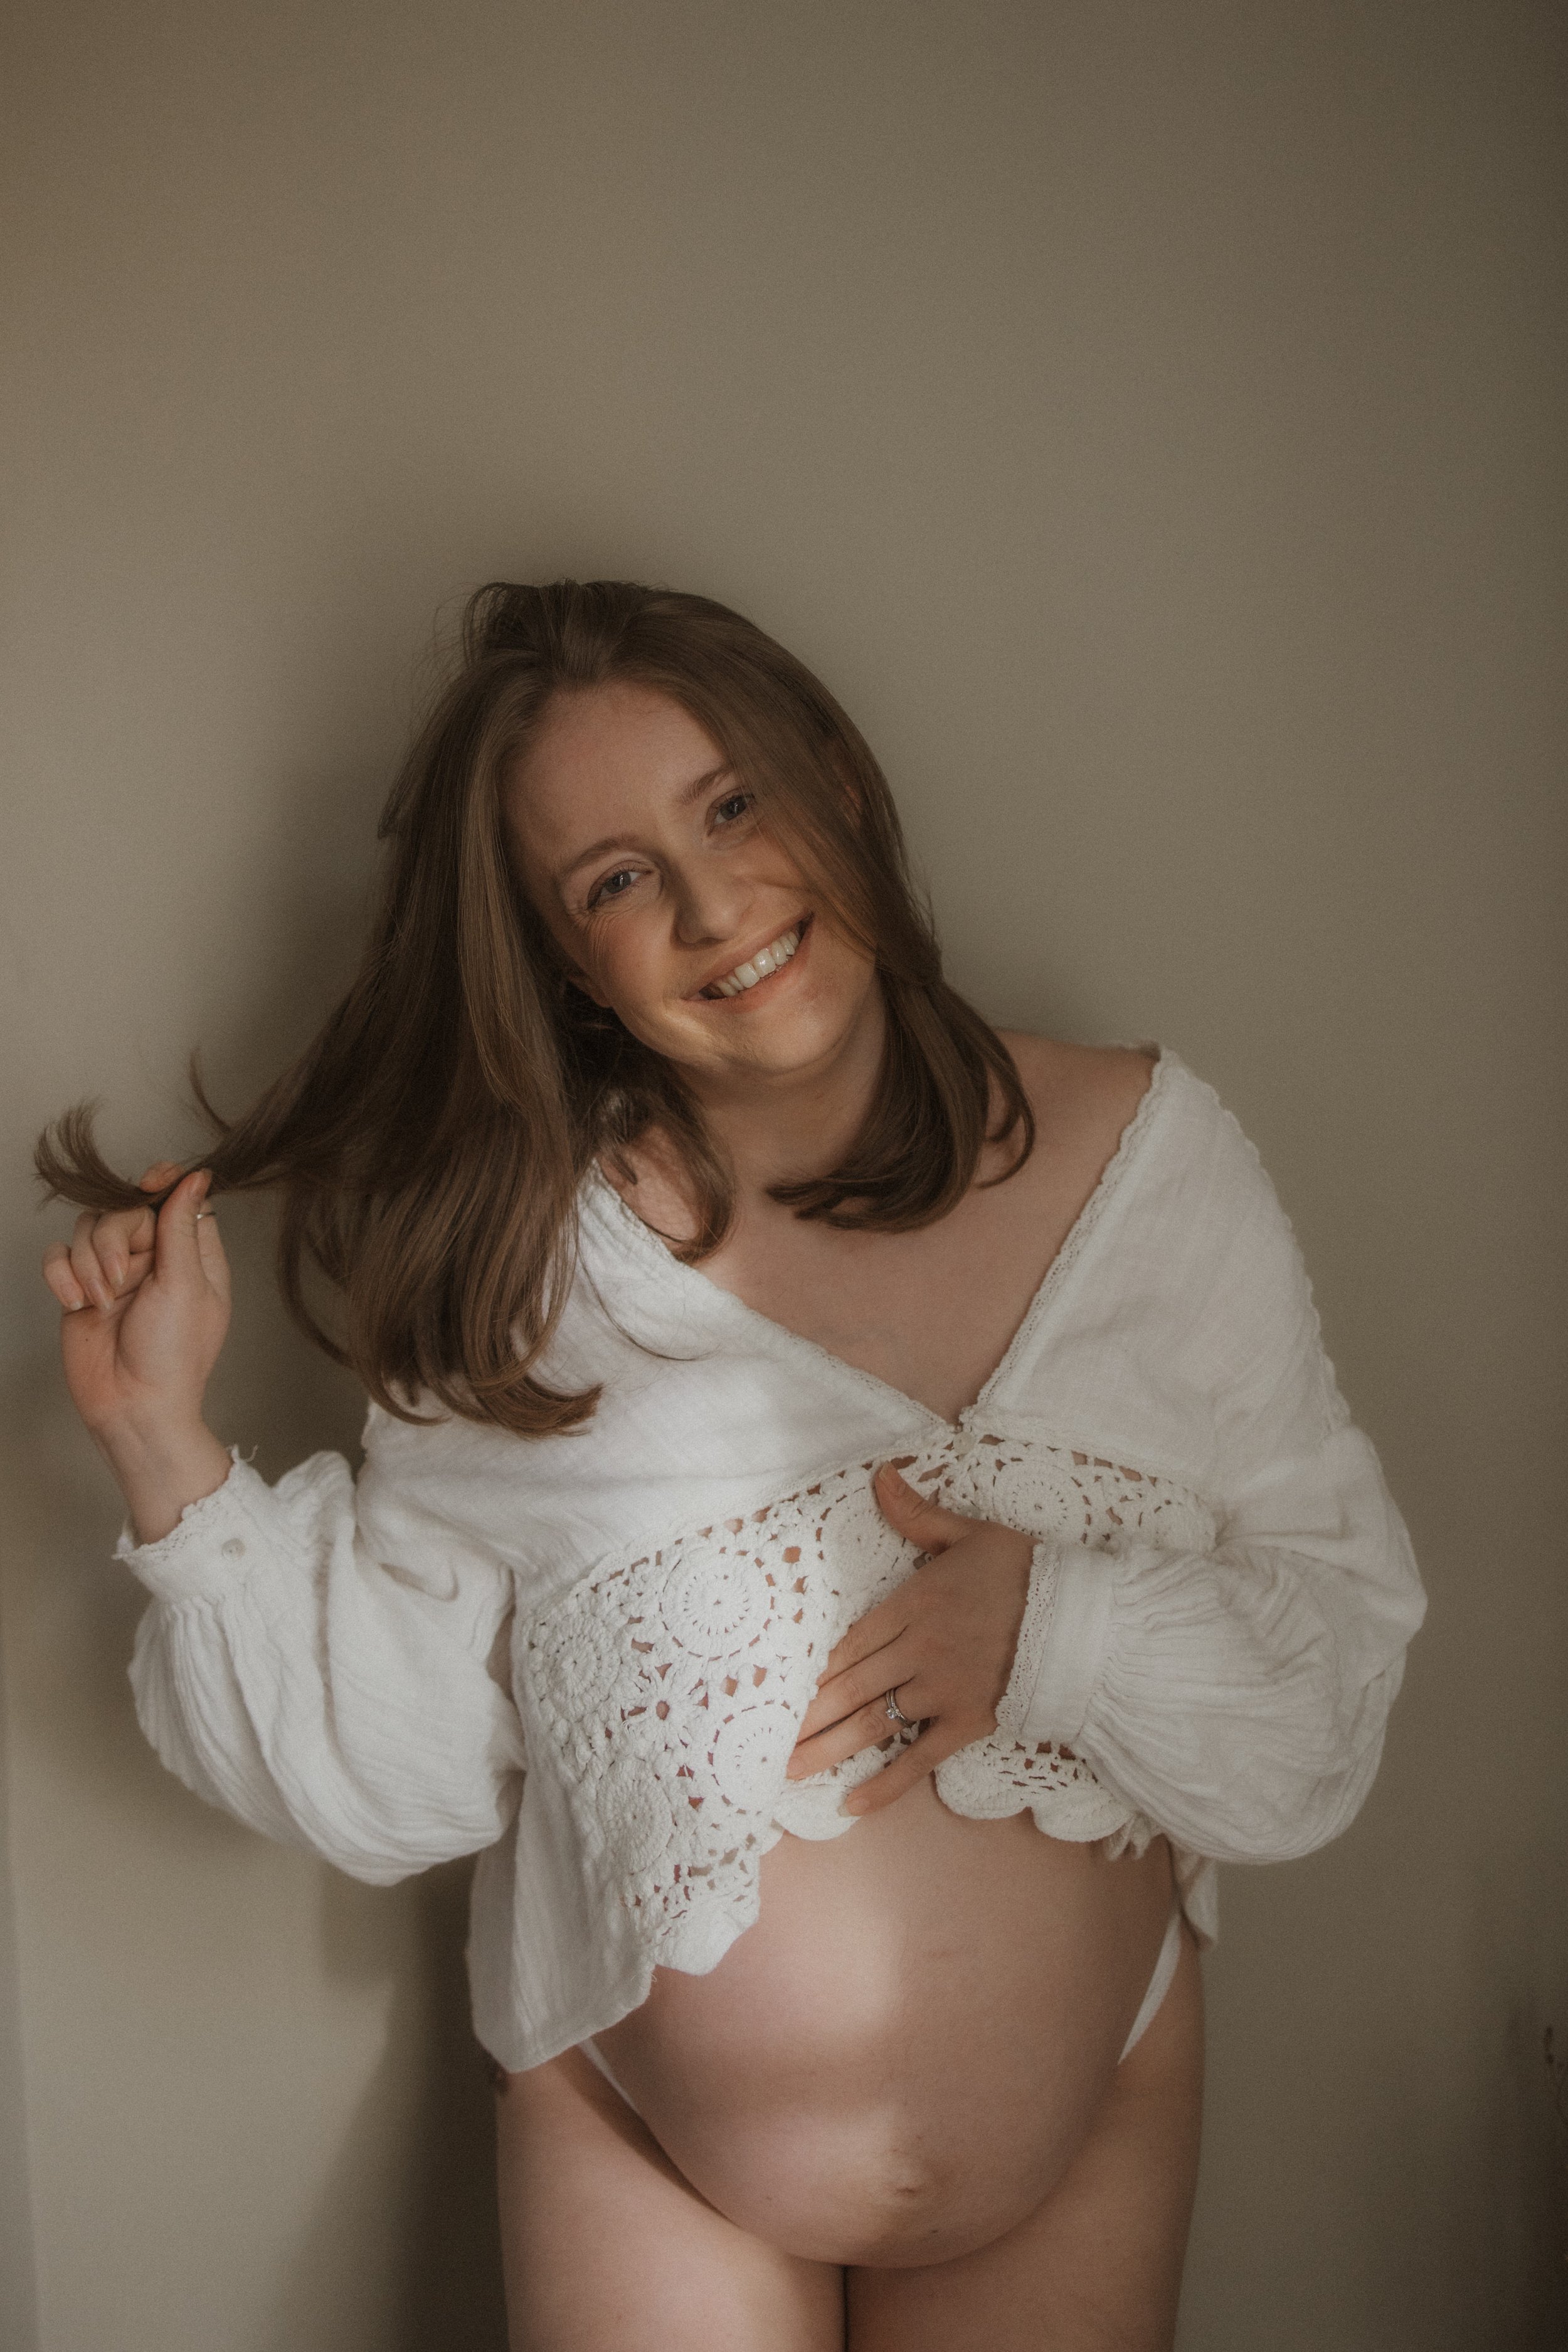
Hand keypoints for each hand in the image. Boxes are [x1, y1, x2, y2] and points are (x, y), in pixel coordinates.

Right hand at [42, 1162, 234, 1538]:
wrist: (133, 1406)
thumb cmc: (174, 1354)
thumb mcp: (185, 1285)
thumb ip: (182, 1228)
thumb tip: (197, 1176)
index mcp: (191, 1255)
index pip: (175, 1198)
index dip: (162, 1183)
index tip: (150, 1182)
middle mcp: (153, 1258)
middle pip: (123, 1210)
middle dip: (114, 1239)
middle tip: (120, 1280)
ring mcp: (114, 1273)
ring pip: (86, 1230)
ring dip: (88, 1262)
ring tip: (101, 1301)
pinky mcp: (80, 1289)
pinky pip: (58, 1257)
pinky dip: (62, 1275)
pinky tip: (76, 1303)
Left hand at [785, 1461, 1033, 1814]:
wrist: (1080, 1618)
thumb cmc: (1023, 1572)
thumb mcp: (968, 1534)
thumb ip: (917, 1514)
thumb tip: (880, 1474)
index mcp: (913, 1605)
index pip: (847, 1643)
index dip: (809, 1671)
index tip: (774, 1690)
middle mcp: (919, 1651)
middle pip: (848, 1687)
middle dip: (804, 1717)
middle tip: (762, 1741)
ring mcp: (942, 1691)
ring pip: (872, 1724)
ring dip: (827, 1749)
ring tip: (787, 1772)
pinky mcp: (968, 1723)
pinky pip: (919, 1758)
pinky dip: (886, 1784)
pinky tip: (852, 1804)